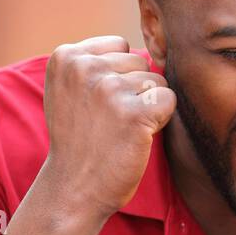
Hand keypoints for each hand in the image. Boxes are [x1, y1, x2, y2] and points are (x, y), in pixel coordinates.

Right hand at [40, 35, 176, 217]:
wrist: (73, 189)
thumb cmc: (79, 141)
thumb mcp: (70, 91)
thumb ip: (94, 62)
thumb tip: (150, 46)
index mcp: (65, 57)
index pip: (119, 46)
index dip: (118, 76)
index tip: (99, 104)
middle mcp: (85, 67)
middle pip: (140, 62)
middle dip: (134, 90)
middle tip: (110, 122)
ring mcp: (109, 89)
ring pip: (157, 80)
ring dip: (147, 105)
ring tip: (121, 130)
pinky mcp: (134, 113)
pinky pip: (169, 99)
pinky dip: (162, 119)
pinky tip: (138, 136)